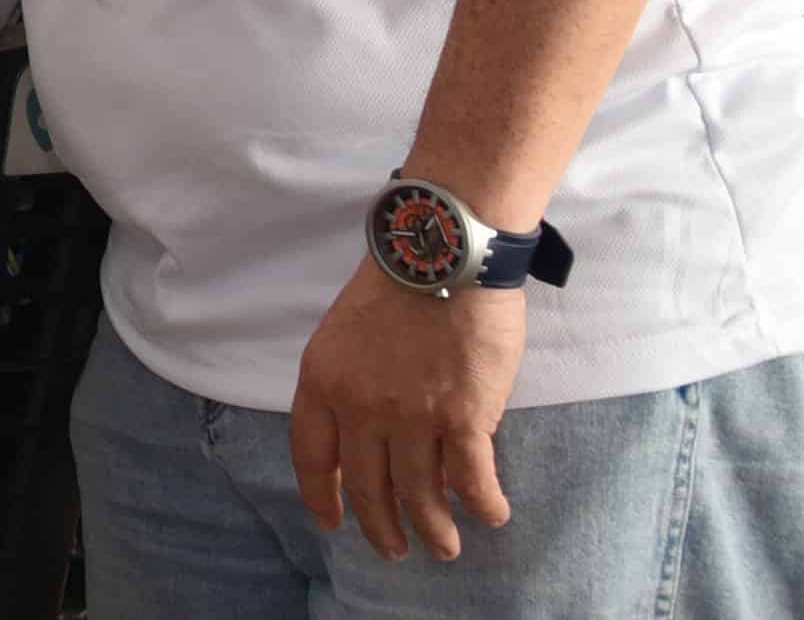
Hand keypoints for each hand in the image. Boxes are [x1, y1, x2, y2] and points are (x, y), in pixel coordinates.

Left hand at [287, 259, 525, 561]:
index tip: (333, 522)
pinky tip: (491, 516)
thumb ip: (350, 381)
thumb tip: (367, 430)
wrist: (441, 252)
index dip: (322, 496)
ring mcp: (411, 416)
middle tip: (395, 551)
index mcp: (323, 380)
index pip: (312, 455)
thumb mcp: (345, 332)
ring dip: (434, 529)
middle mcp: (360, 407)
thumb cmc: (399, 283)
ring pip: (420, 496)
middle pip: (367, 487)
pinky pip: (472, 481)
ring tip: (444, 547)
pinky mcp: (464, 418)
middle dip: (382, 528)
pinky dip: (483, 506)